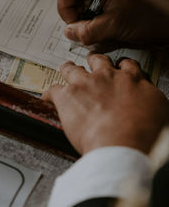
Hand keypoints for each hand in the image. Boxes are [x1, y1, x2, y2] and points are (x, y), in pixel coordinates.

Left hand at [42, 54, 168, 154]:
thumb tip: (149, 102)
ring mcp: (86, 84)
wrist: (124, 145)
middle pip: (97, 61)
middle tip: (90, 63)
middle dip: (93, 62)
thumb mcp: (159, 111)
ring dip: (68, 69)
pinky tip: (47, 96)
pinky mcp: (68, 96)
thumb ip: (149, 100)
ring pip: (72, 69)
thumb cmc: (145, 133)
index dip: (120, 65)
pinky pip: (53, 90)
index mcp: (130, 80)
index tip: (117, 68)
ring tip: (66, 69)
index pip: (125, 65)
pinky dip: (49, 94)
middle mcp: (107, 77)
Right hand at [58, 0, 168, 45]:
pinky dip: (91, 17)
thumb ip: (88, 30)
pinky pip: (91, 3)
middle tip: (83, 29)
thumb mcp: (116, 24)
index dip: (65, 6)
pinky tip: (101, 24)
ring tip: (96, 28)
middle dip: (75, 13)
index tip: (73, 24)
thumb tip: (69, 32)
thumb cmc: (152, 14)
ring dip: (83, 16)